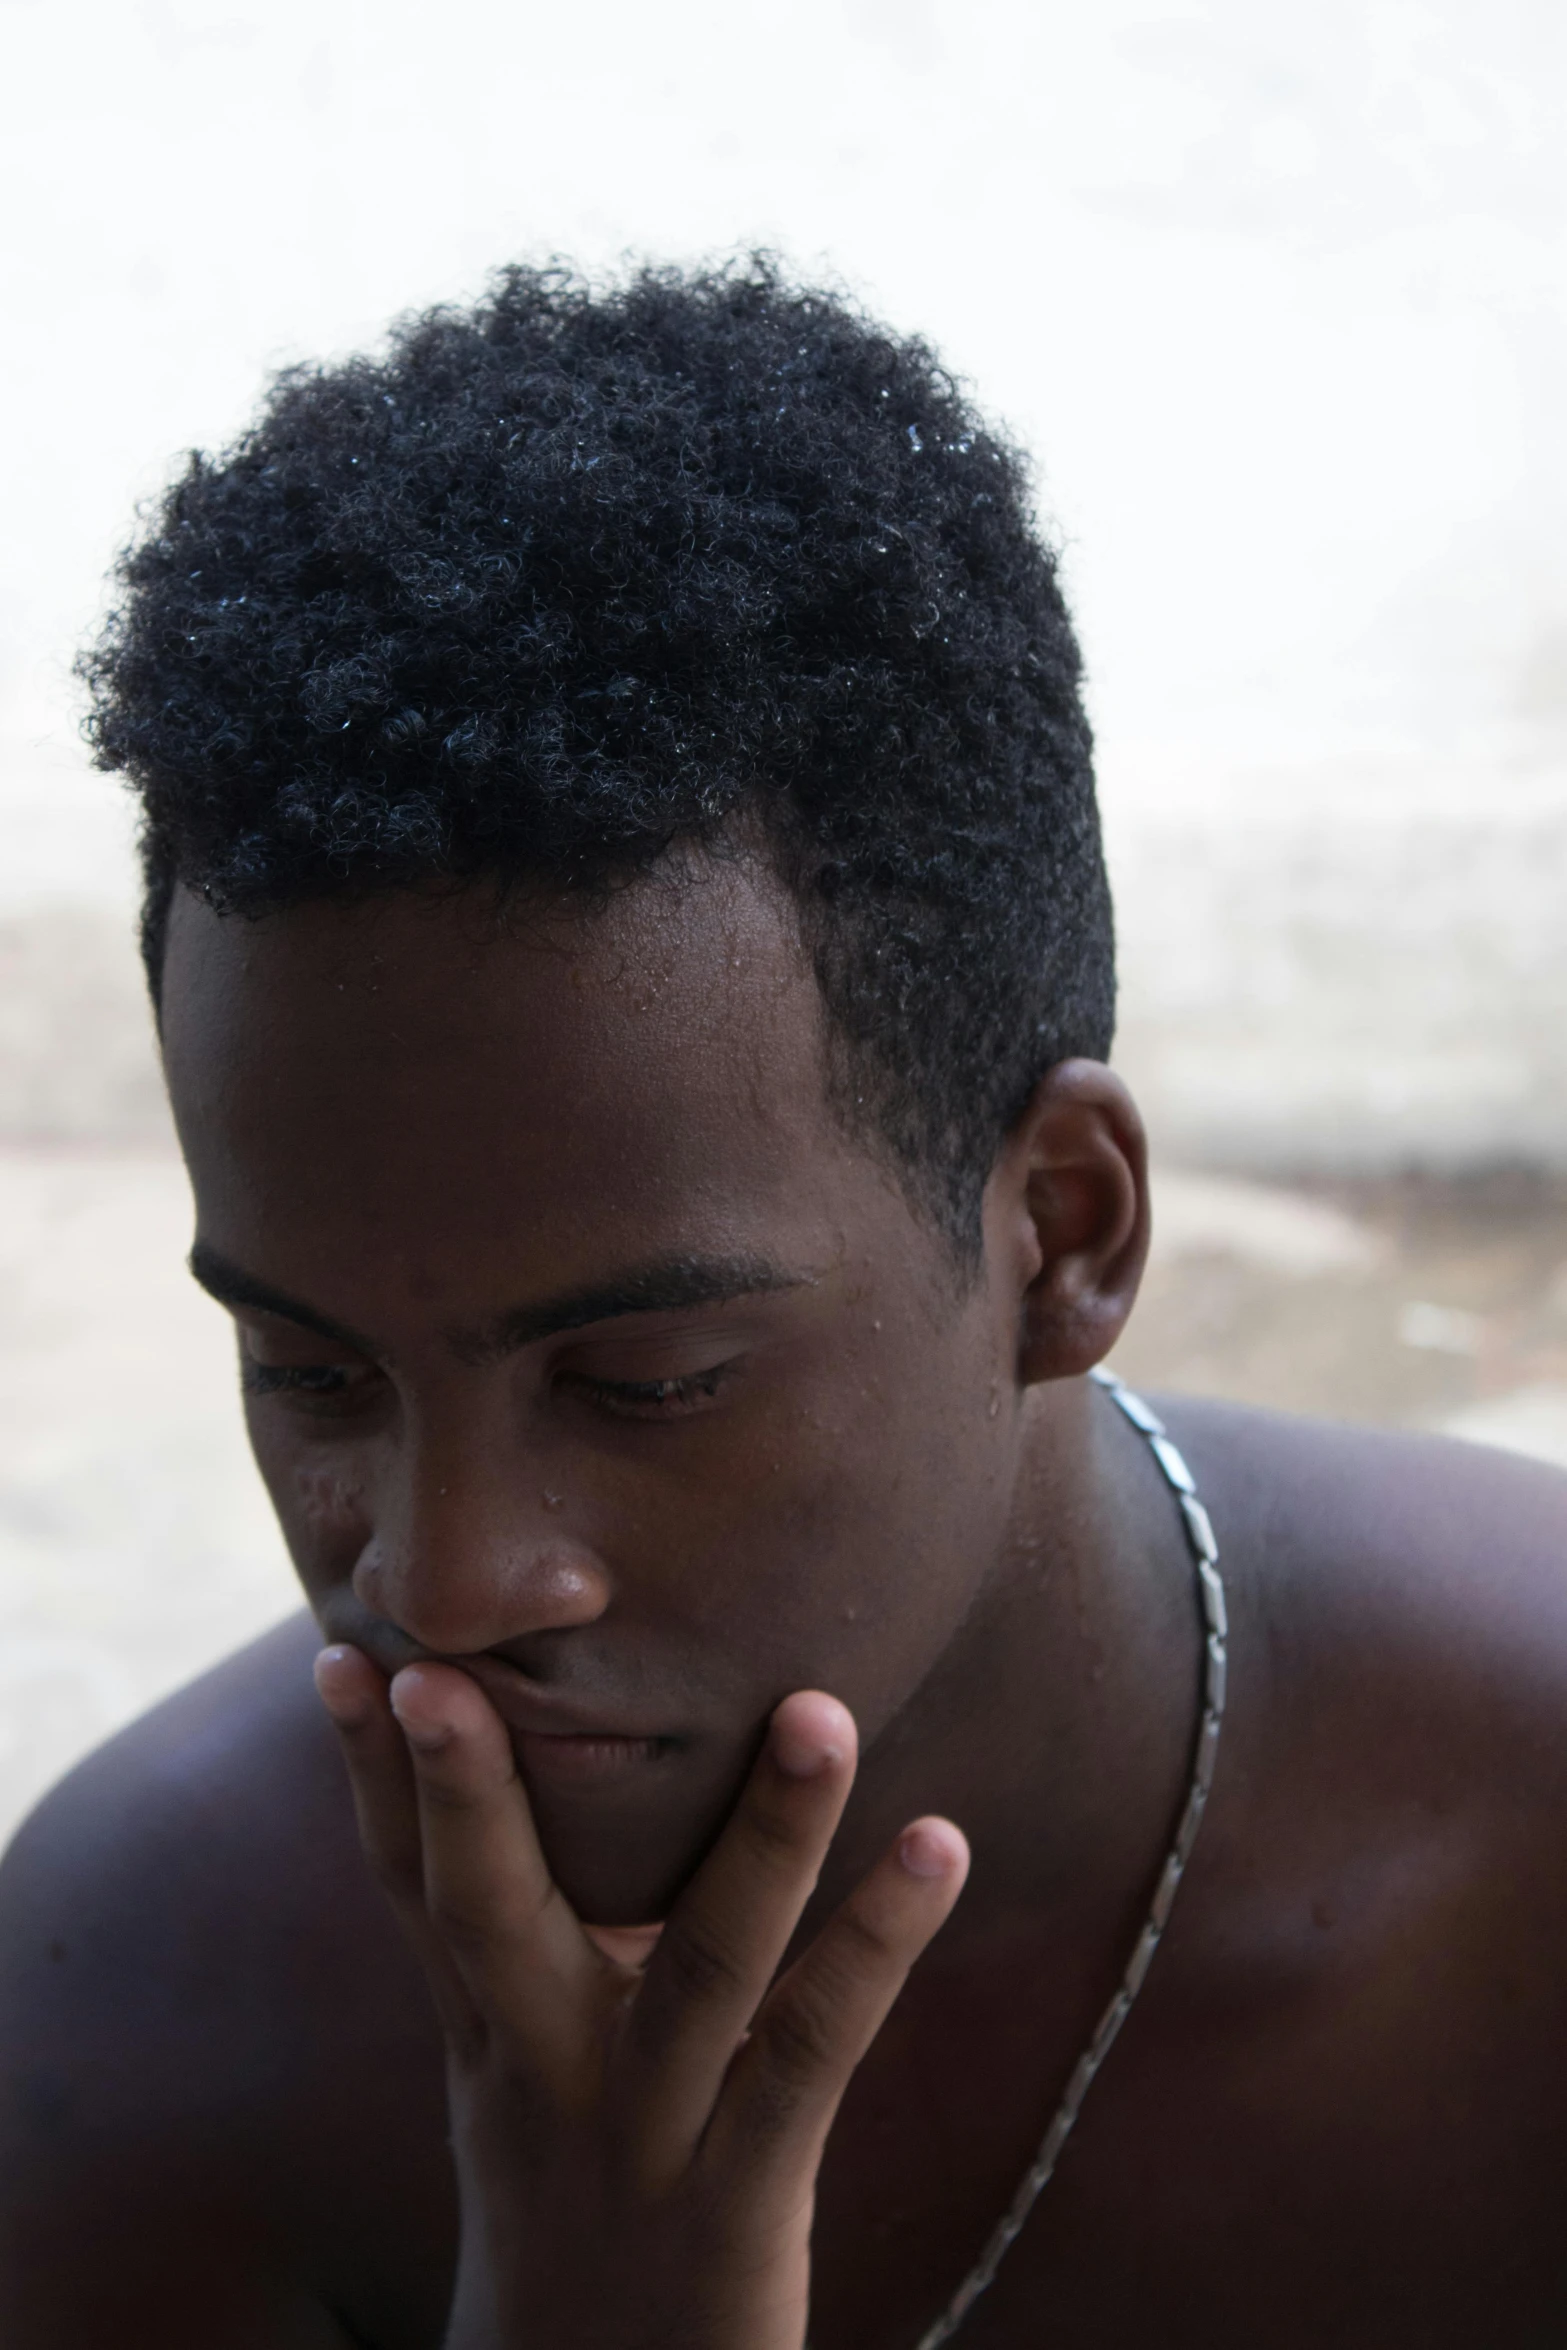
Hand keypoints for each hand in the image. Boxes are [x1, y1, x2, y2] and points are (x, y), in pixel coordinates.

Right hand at [314, 1648, 968, 2349]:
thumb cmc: (582, 2211)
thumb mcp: (533, 2078)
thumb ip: (542, 1947)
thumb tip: (578, 1786)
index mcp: (490, 2036)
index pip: (410, 1887)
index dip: (368, 1776)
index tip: (338, 1655)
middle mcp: (543, 2075)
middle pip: (490, 1917)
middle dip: (463, 1792)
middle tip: (440, 1670)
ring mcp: (642, 2137)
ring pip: (702, 1964)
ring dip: (767, 1832)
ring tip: (820, 1708)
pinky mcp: (741, 2202)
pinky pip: (814, 2054)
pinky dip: (878, 1946)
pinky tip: (940, 1842)